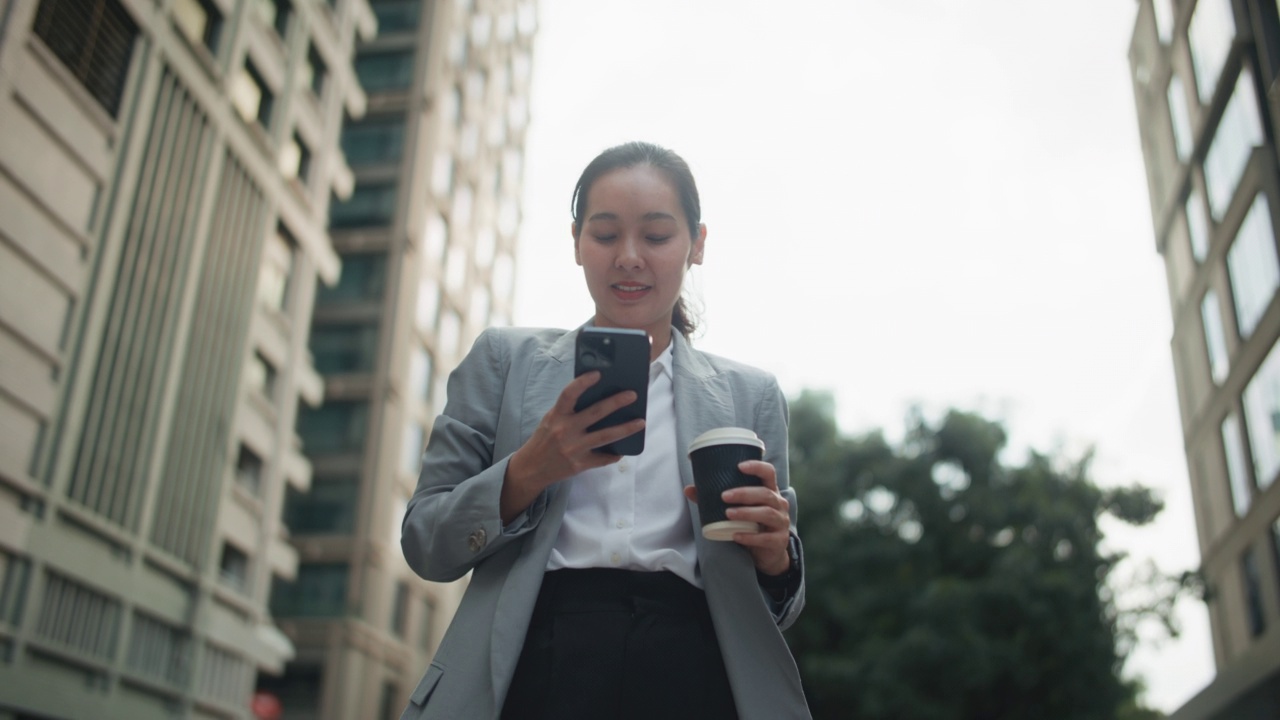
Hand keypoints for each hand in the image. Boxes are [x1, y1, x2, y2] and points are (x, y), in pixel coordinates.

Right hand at [501, 371, 644, 522]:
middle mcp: (565, 431)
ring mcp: (574, 449)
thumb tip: (596, 397)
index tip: (598, 373)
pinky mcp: (580, 464)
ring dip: (626, 429)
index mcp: (556, 416)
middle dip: (616, 403)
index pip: (568, 395)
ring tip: (640, 422)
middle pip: (595, 413)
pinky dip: (614, 454)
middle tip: (633, 395)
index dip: (582, 383)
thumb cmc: (544, 439)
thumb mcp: (551, 420)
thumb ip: (569, 410)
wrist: (531, 469)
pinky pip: (603, 458)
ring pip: (606, 436)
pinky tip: (622, 449)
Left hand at [682, 460, 791, 575]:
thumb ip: (714, 500)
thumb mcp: (739, 509)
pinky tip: (735, 535)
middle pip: (765, 494)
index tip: (739, 466)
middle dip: (744, 493)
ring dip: (746, 513)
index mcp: (769, 491)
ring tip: (728, 514)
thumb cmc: (752, 524)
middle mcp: (779, 504)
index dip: (756, 467)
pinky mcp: (778, 540)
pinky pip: (765, 538)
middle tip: (724, 496)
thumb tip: (688, 489)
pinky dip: (749, 537)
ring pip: (767, 513)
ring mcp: (781, 522)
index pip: (769, 473)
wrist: (767, 553)